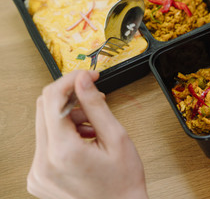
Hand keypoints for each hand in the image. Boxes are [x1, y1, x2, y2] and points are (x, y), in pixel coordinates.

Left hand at [27, 71, 147, 198]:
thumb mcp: (117, 138)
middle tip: (93, 98)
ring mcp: (38, 172)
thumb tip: (83, 80)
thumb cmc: (123, 182)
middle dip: (70, 98)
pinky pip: (45, 143)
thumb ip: (96, 106)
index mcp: (63, 152)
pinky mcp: (38, 177)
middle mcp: (43, 163)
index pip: (52, 99)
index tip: (87, 76)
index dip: (70, 80)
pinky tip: (83, 140)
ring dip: (68, 117)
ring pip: (45, 124)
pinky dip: (64, 134)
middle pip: (44, 109)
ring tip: (93, 127)